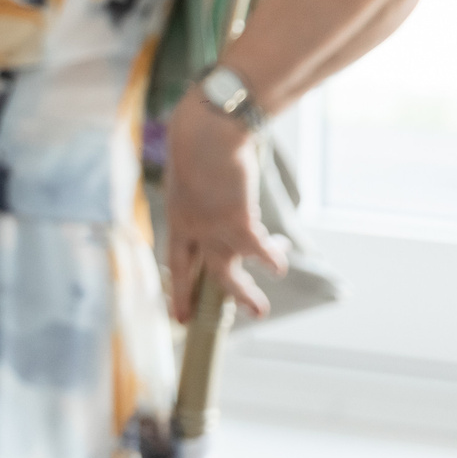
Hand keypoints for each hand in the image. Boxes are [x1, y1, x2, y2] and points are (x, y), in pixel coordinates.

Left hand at [161, 96, 286, 321]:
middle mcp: (193, 230)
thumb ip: (199, 195)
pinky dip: (272, 259)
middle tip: (199, 324)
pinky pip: (259, 252)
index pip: (176, 261)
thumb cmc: (198, 143)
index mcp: (177, 218)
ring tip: (261, 312)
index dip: (178, 288)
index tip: (178, 313)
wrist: (207, 132)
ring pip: (229, 274)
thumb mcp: (188, 174)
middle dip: (199, 301)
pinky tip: (280, 264)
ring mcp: (214, 229)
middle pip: (198, 275)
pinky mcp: (238, 222)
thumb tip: (215, 197)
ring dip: (246, 294)